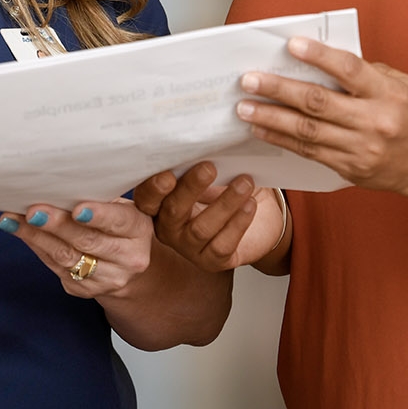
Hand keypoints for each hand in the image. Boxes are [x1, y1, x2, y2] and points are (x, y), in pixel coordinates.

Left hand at [0, 199, 152, 297]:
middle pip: (87, 241)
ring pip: (67, 257)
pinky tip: (21, 232)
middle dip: (57, 225)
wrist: (128, 265)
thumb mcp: (122, 207)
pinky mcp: (85, 290)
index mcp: (138, 230)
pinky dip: (37, 247)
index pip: (118, 221)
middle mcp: (127, 258)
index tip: (77, 208)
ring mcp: (107, 278)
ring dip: (37, 237)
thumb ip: (101, 198)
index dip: (98, 215)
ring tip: (14, 220)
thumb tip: (59, 181)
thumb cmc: (119, 223)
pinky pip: (56, 268)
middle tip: (33, 211)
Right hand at [133, 163, 282, 270]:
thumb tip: (201, 147)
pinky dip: (238, 222)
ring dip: (225, 203)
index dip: (153, 188)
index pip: (147, 198)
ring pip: (201, 229)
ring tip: (245, 182)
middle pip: (173, 211)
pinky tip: (249, 205)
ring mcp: (189, 247)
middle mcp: (169, 227)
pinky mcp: (212, 261)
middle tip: (209, 168)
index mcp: (161, 202)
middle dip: (191, 188)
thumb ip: (198, 164)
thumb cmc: (227, 186)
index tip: (168, 174)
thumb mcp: (211, 171)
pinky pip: (222, 244)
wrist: (260, 214)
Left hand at [236, 37, 407, 195]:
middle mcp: (374, 122)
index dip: (319, 56)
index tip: (291, 44)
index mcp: (388, 93)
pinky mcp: (349, 169)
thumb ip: (363, 71)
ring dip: (271, 118)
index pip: (349, 70)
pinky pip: (309, 152)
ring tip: (244, 106)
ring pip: (307, 132)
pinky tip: (261, 128)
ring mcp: (361, 149)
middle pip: (319, 103)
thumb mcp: (399, 81)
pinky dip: (281, 139)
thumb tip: (316, 59)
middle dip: (280, 90)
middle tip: (250, 79)